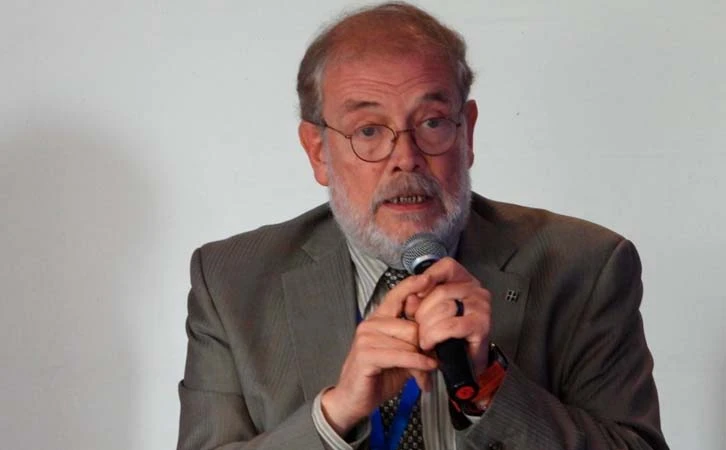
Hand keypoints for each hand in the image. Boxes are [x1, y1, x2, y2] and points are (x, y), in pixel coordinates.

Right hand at [321, 274, 437, 435]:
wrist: (354, 399)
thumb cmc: (378, 376)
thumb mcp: (402, 355)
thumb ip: (415, 340)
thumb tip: (437, 329)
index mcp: (379, 319)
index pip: (397, 294)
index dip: (413, 285)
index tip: (428, 278)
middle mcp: (371, 324)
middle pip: (413, 326)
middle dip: (426, 348)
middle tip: (432, 364)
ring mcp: (366, 338)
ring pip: (410, 342)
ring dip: (422, 363)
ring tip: (425, 376)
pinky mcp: (366, 354)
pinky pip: (401, 356)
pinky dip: (417, 365)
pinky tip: (424, 374)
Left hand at [407, 257, 492, 375]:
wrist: (464, 365)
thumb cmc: (447, 337)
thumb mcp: (428, 314)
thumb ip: (418, 301)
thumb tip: (411, 296)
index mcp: (464, 282)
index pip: (447, 267)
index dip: (430, 276)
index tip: (417, 292)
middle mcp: (476, 291)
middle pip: (440, 290)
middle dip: (422, 311)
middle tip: (418, 326)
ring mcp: (481, 307)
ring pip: (444, 308)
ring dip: (427, 326)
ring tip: (424, 337)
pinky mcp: (481, 326)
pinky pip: (451, 326)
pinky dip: (436, 335)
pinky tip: (430, 342)